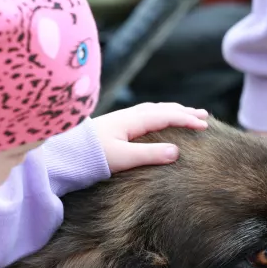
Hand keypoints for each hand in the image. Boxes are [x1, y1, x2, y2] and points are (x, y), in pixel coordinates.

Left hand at [94, 102, 209, 173]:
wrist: (61, 154)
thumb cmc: (89, 157)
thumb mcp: (122, 158)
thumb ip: (149, 155)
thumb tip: (177, 152)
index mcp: (132, 121)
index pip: (166, 116)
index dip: (187, 120)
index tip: (205, 126)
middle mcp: (127, 116)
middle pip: (161, 109)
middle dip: (183, 112)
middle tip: (204, 116)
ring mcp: (119, 120)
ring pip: (152, 111)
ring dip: (171, 112)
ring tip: (185, 115)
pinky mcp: (113, 127)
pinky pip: (143, 116)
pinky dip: (158, 116)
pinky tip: (156, 122)